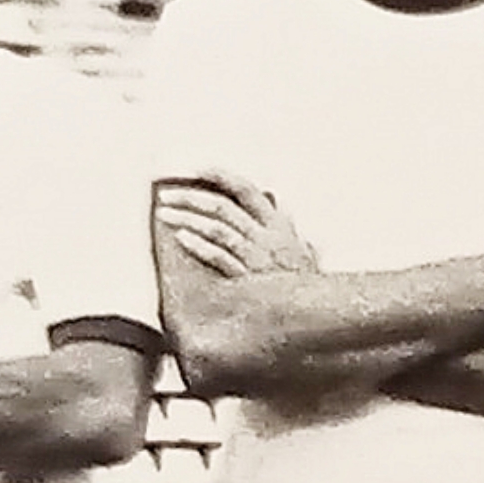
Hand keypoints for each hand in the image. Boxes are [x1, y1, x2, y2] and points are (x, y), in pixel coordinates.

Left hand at [156, 173, 319, 279]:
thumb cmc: (307, 285)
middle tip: (165, 194)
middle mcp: (266, 236)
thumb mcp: (304, 251)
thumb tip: (280, 208)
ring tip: (164, 213)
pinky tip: (181, 238)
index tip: (192, 169)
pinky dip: (200, 246)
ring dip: (187, 218)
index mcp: (277, 224)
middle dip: (189, 197)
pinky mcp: (249, 278)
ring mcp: (257, 256)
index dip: (216, 175)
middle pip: (221, 207)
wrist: (319, 312)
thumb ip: (289, 227)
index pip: (244, 189)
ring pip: (216, 228)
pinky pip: (220, 257)